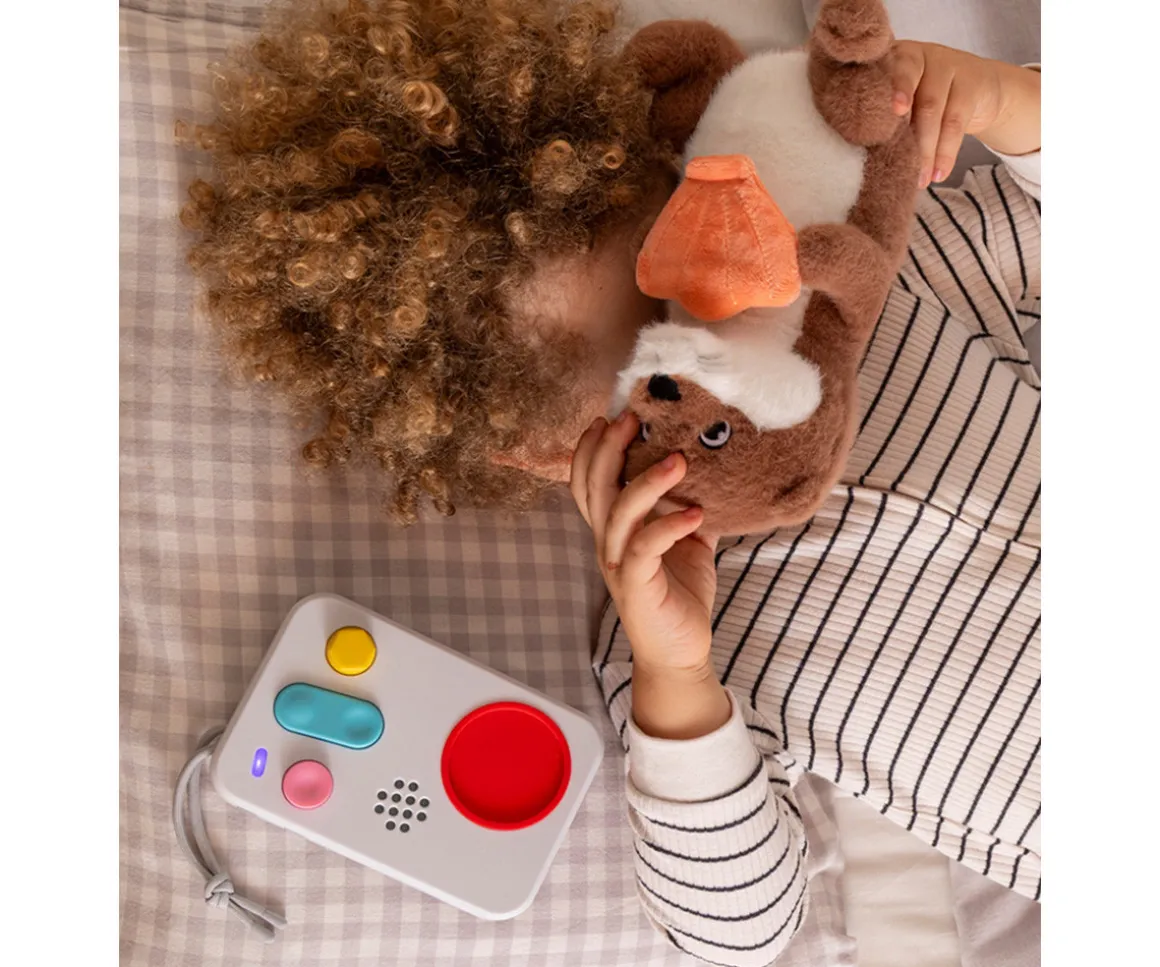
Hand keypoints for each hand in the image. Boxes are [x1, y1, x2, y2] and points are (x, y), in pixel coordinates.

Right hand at [570, 413, 730, 738]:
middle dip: (609, 449)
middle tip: (630, 418)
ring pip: (618, 514)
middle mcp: (609, 544)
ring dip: (646, 483)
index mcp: (615, 530)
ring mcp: (620, 565)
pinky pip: (646, 549)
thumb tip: (715, 471)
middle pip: (594, 488)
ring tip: (677, 461)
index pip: (587, 482)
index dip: (590, 449)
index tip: (610, 416)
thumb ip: (687, 506)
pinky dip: (669, 527)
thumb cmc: (680, 594)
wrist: (681, 651)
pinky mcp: (638, 587)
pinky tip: (695, 513)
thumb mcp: (687, 541)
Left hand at [891, 40, 1040, 187]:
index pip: (880, 70)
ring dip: (925, 150)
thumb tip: (860, 159)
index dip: (879, 89)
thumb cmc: (924, 101)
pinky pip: (955, 122)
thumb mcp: (904, 102)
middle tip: (896, 157)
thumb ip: (884, 117)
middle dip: (900, 125)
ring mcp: (946, 64)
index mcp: (890, 59)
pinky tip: (939, 174)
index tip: (885, 111)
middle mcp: (916, 56)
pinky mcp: (971, 82)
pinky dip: (945, 153)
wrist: (981, 88)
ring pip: (930, 109)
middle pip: (907, 87)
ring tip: (920, 180)